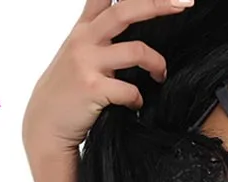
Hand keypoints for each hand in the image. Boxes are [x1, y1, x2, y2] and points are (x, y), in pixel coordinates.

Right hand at [22, 0, 192, 153]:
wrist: (44, 124)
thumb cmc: (66, 92)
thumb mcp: (76, 54)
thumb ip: (97, 36)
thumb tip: (130, 24)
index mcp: (83, 29)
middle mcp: (84, 40)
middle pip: (126, 10)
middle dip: (158, 4)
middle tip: (183, 3)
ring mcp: (87, 63)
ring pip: (136, 50)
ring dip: (157, 63)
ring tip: (160, 74)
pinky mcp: (93, 89)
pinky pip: (130, 90)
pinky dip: (138, 99)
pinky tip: (136, 104)